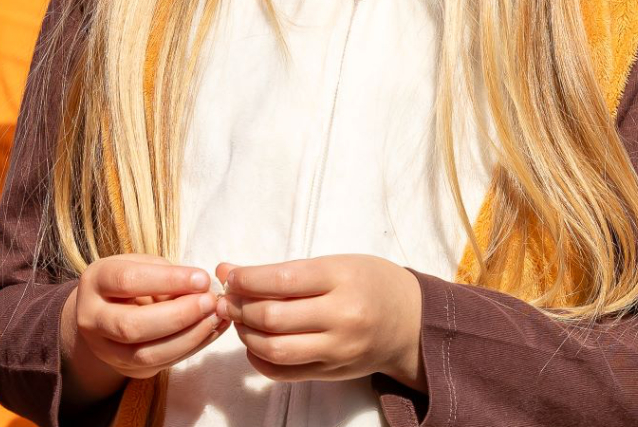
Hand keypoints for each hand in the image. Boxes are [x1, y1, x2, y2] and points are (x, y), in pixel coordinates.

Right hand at [60, 256, 226, 408]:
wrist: (102, 313)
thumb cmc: (128, 282)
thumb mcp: (138, 265)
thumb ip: (164, 273)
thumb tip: (201, 287)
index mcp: (94, 282)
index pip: (127, 281)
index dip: (167, 280)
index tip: (202, 278)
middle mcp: (92, 319)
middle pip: (132, 326)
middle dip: (178, 315)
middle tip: (209, 302)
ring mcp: (107, 350)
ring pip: (148, 354)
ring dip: (189, 337)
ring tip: (215, 317)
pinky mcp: (128, 369)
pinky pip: (164, 364)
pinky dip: (193, 347)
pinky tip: (212, 331)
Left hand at [216, 255, 424, 391]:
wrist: (411, 322)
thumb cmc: (368, 283)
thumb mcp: (332, 264)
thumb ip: (281, 271)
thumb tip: (226, 270)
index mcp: (342, 280)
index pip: (282, 280)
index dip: (246, 279)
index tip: (229, 275)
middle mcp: (342, 318)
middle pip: (273, 317)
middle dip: (239, 307)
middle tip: (228, 298)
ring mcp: (338, 350)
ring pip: (275, 349)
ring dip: (245, 334)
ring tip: (240, 320)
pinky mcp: (333, 374)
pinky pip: (284, 373)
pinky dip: (259, 360)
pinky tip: (255, 344)